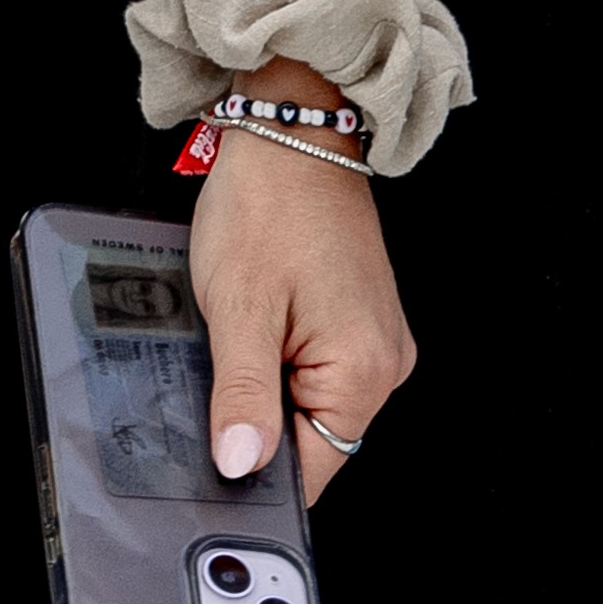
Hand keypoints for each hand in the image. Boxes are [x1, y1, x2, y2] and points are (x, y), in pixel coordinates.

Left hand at [183, 123, 411, 496]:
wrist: (294, 133)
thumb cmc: (269, 205)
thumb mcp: (239, 309)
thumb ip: (243, 397)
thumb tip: (240, 465)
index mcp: (364, 369)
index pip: (313, 469)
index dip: (258, 470)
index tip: (217, 450)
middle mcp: (386, 361)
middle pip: (313, 438)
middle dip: (259, 419)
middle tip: (222, 365)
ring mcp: (378, 340)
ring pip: (309, 403)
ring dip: (267, 384)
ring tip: (243, 330)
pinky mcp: (361, 322)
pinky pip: (317, 369)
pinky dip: (281, 359)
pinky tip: (260, 320)